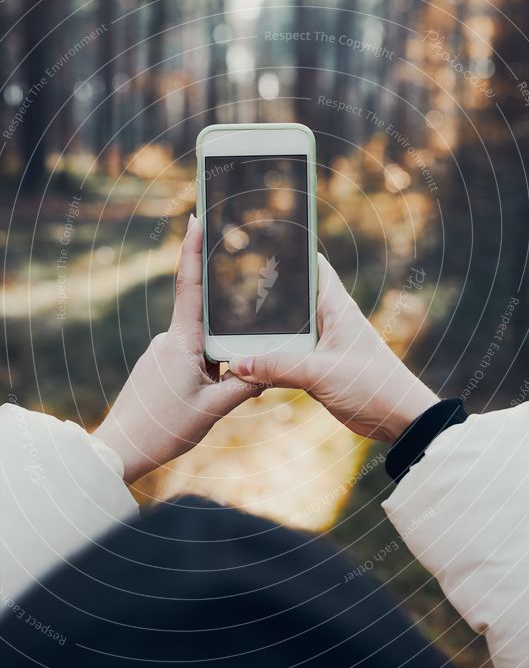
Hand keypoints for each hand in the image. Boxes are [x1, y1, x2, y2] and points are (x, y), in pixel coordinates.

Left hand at [93, 214, 261, 482]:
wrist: (121, 450)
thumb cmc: (164, 429)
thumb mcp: (213, 409)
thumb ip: (244, 385)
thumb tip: (267, 369)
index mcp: (182, 342)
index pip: (190, 286)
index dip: (193, 249)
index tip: (196, 218)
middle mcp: (169, 341)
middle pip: (206, 320)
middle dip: (227, 327)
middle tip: (240, 337)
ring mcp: (161, 354)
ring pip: (200, 345)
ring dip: (217, 362)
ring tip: (214, 396)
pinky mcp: (158, 368)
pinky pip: (190, 359)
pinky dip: (205, 370)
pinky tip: (204, 398)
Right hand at [229, 254, 438, 442]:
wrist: (400, 419)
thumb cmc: (372, 385)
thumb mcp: (319, 374)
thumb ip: (278, 367)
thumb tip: (239, 364)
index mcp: (337, 308)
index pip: (315, 267)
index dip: (293, 254)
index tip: (264, 244)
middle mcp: (330, 322)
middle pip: (293, 302)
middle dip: (267, 298)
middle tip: (230, 290)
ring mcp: (325, 346)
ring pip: (288, 333)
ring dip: (266, 335)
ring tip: (230, 329)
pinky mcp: (321, 369)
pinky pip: (291, 358)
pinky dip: (272, 360)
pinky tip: (249, 364)